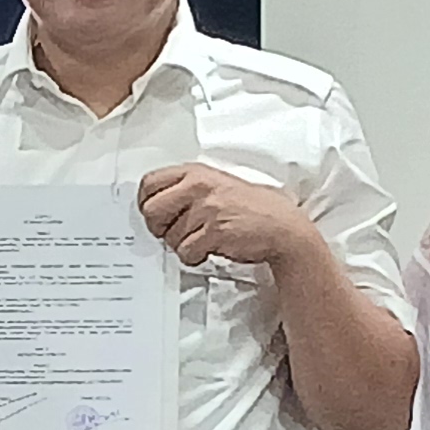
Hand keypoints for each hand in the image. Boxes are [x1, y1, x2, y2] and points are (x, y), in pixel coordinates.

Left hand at [137, 163, 319, 275]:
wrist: (282, 227)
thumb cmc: (253, 208)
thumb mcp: (218, 184)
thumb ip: (188, 189)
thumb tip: (158, 203)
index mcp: (196, 172)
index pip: (150, 183)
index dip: (146, 203)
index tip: (154, 213)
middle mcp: (199, 187)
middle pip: (152, 210)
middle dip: (158, 227)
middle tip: (173, 232)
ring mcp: (207, 209)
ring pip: (170, 236)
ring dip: (183, 245)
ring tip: (202, 240)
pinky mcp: (214, 232)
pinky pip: (186, 252)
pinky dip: (195, 257)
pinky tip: (209, 250)